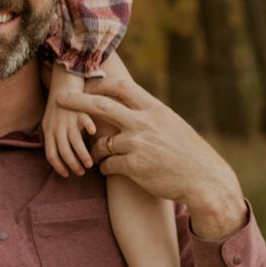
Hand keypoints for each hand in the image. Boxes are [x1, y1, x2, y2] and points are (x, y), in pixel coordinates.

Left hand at [42, 92, 95, 176]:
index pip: (51, 154)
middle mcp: (57, 127)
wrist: (62, 85)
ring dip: (82, 155)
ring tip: (90, 164)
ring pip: (75, 141)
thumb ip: (54, 139)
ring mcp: (68, 119)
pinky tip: (95, 136)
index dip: (58, 167)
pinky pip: (84, 120)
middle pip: (64, 151)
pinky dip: (89, 127)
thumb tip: (60, 159)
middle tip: (81, 172)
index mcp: (49, 131)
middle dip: (72, 164)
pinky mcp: (79, 110)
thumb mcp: (50, 124)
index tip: (67, 174)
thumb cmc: (58, 108)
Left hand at [57, 75, 247, 239]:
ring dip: (95, 149)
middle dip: (78, 102)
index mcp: (154, 109)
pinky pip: (108, 165)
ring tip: (94, 156)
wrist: (205, 180)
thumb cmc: (189, 153)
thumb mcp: (172, 124)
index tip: (89, 88)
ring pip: (102, 142)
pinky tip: (109, 171)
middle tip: (60, 101)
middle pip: (102, 106)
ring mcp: (139, 144)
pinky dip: (105, 168)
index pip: (122, 88)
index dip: (101, 86)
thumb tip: (131, 104)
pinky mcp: (135, 167)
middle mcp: (145, 123)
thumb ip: (150, 114)